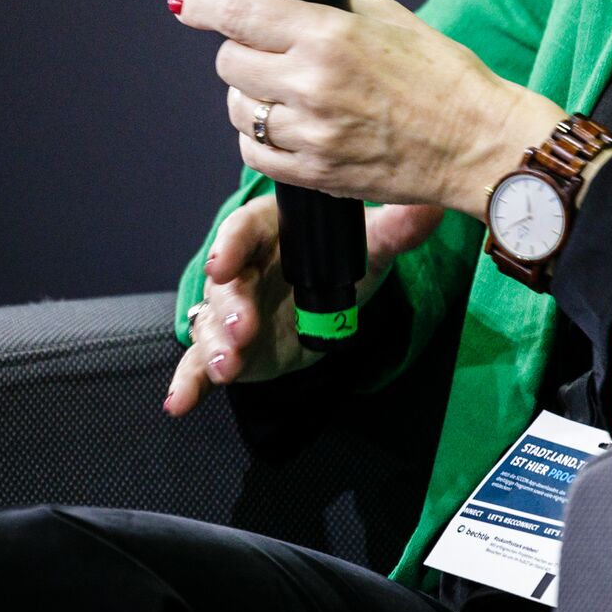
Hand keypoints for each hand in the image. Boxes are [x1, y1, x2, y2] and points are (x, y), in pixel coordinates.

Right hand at [162, 190, 443, 415]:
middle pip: (225, 283)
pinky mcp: (227, 348)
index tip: (224, 263)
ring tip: (228, 367)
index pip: (243, 231)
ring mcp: (230, 311)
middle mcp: (243, 268)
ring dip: (214, 346)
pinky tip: (179, 402)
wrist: (334, 304)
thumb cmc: (341, 264)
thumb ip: (395, 232)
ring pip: (211, 325)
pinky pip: (200, 364)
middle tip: (241, 328)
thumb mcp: (369, 250)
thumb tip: (432, 209)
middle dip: (228, 306)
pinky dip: (189, 383)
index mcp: (270, 231)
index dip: (230, 246)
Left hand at [169, 0, 568, 216]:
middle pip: (230, 63)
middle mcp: (312, 83)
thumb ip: (334, 11)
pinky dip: (263, 139)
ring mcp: (310, 133)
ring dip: (254, 99)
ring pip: (239, 110)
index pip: (243, 14)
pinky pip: (254, 154)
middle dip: (243, 54)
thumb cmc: (448, 79)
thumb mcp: (393, 20)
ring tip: (292, 96)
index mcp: (331, 36)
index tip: (186, 3)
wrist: (479, 144)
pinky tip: (292, 128)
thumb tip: (288, 7)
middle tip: (272, 55)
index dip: (205, 5)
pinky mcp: (314, 174)